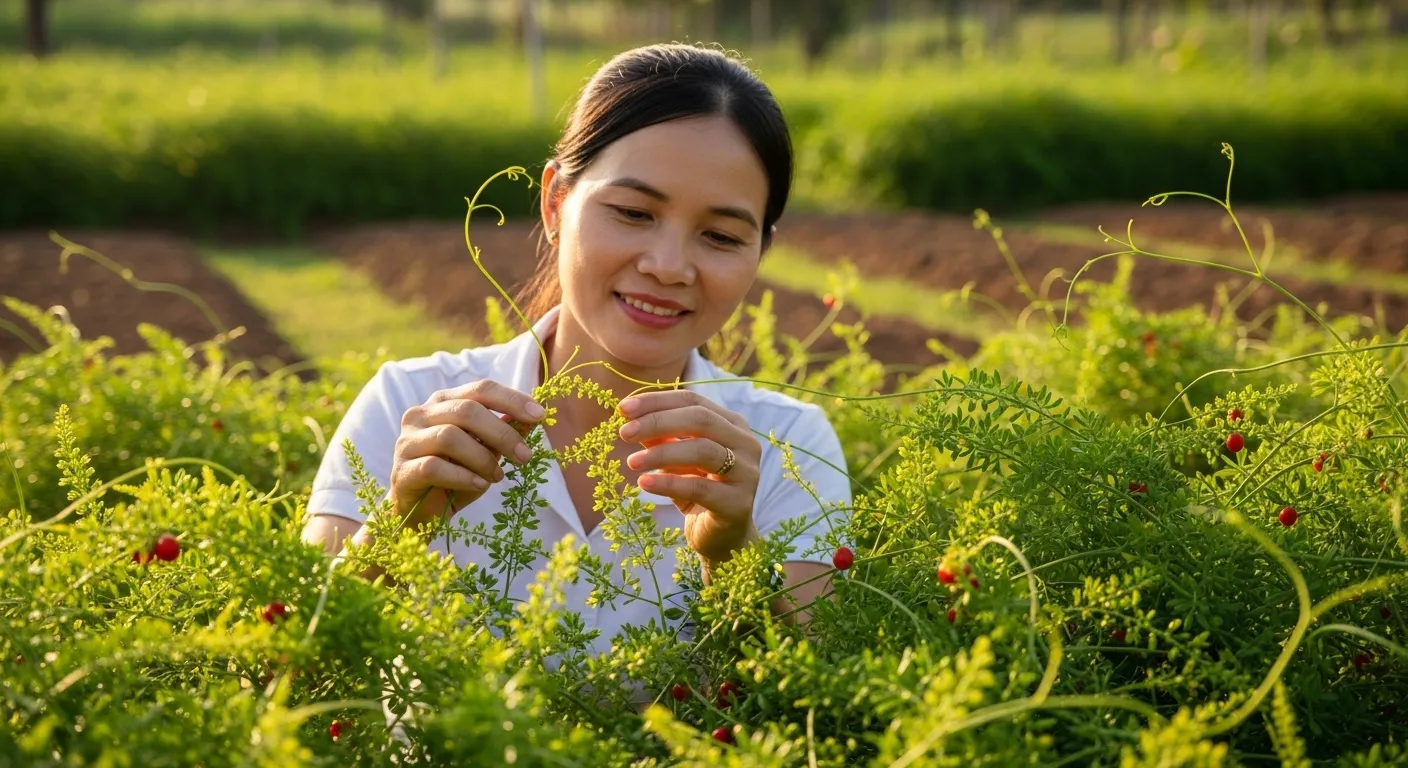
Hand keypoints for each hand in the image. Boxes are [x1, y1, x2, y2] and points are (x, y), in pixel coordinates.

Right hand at [390, 380, 545, 529]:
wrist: (421, 514)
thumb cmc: (456, 477)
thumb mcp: (486, 453)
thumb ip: (504, 433)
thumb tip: (533, 418)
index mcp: (444, 402)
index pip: (480, 389)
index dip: (511, 399)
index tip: (540, 415)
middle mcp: (421, 415)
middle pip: (467, 410)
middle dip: (502, 433)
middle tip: (525, 456)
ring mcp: (407, 441)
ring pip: (449, 436)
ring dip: (483, 458)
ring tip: (498, 476)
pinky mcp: (401, 470)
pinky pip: (434, 466)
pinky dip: (463, 476)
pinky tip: (479, 484)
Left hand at [617, 390, 760, 563]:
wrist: (720, 537)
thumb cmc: (698, 491)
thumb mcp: (675, 460)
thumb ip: (660, 437)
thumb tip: (629, 416)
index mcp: (732, 424)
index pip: (693, 401)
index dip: (658, 402)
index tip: (623, 409)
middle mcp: (745, 443)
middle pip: (701, 419)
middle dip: (658, 422)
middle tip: (624, 433)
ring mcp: (746, 473)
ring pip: (703, 450)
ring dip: (661, 453)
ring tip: (631, 462)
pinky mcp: (739, 503)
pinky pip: (700, 487)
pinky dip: (669, 483)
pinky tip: (644, 484)